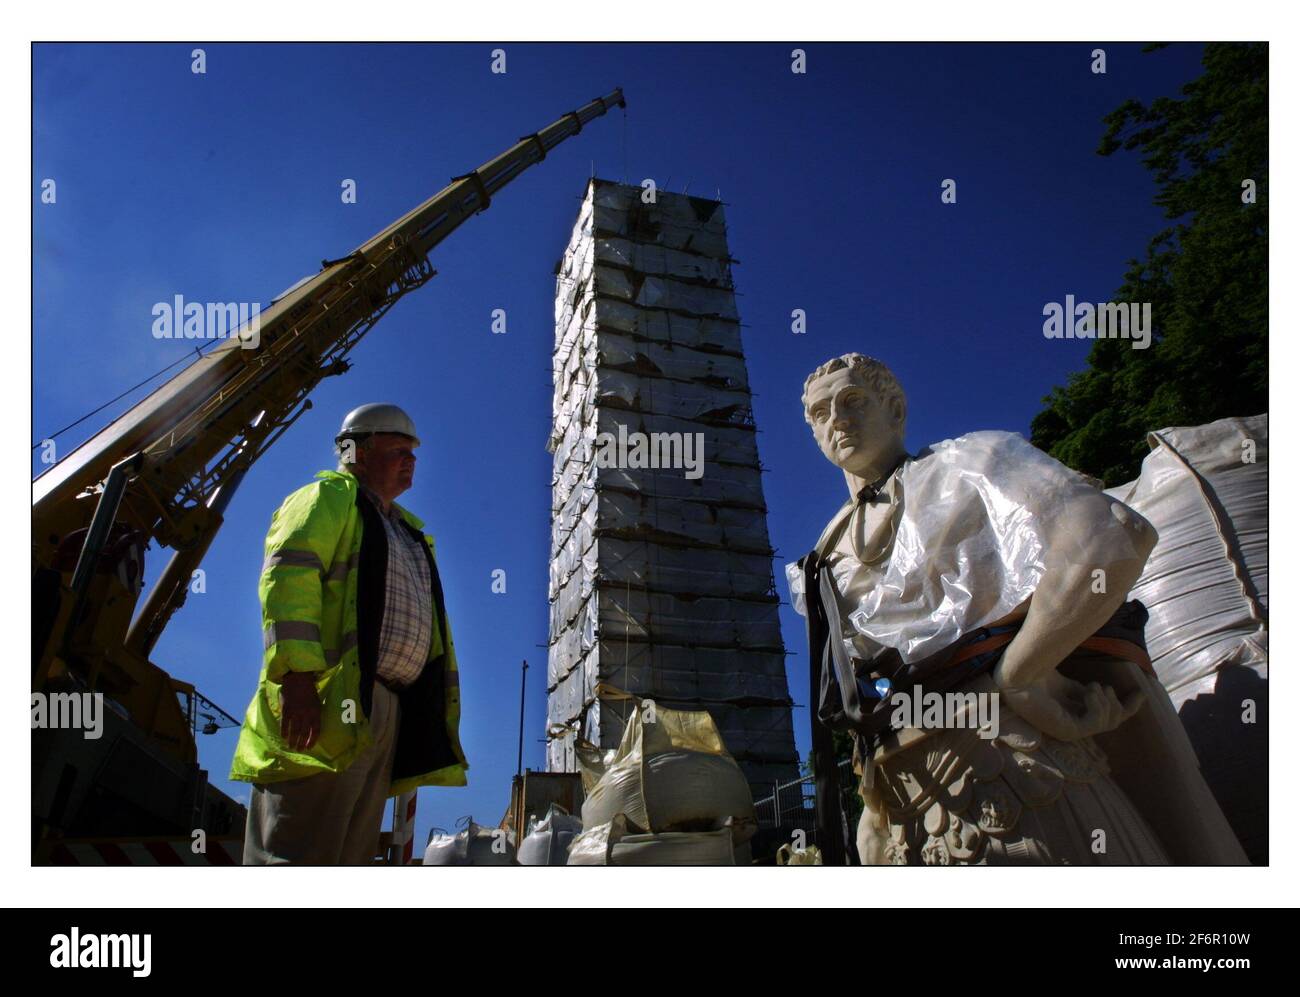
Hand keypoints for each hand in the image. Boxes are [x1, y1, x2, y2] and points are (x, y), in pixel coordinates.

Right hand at [279, 672, 322, 749]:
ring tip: (291, 746)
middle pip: (305, 732)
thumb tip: (314, 727)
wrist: (298, 678)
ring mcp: (296, 712)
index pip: (316, 730)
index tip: (309, 747)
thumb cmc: (309, 690)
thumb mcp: (317, 701)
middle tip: (299, 750)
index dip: (313, 740)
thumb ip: (315, 714)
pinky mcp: (286, 709)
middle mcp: (307, 713)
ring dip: (292, 740)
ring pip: (294, 730)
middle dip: (302, 743)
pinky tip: (283, 737)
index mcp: (316, 711)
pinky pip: (285, 724)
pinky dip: (284, 731)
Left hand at [992, 660, 1143, 740]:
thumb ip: (1094, 694)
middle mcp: (1072, 727)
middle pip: (1112, 723)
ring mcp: (1068, 731)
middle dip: (1117, 704)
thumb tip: (1120, 693)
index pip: (1107, 720)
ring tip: (1093, 686)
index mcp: (1074, 716)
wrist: (1019, 669)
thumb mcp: (1074, 683)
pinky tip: (1090, 691)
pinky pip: (1095, 724)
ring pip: (1106, 723)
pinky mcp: (1066, 731)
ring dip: (1106, 701)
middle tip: (1102, 686)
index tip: (1141, 694)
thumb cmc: (1039, 672)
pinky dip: (1098, 705)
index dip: (1127, 708)